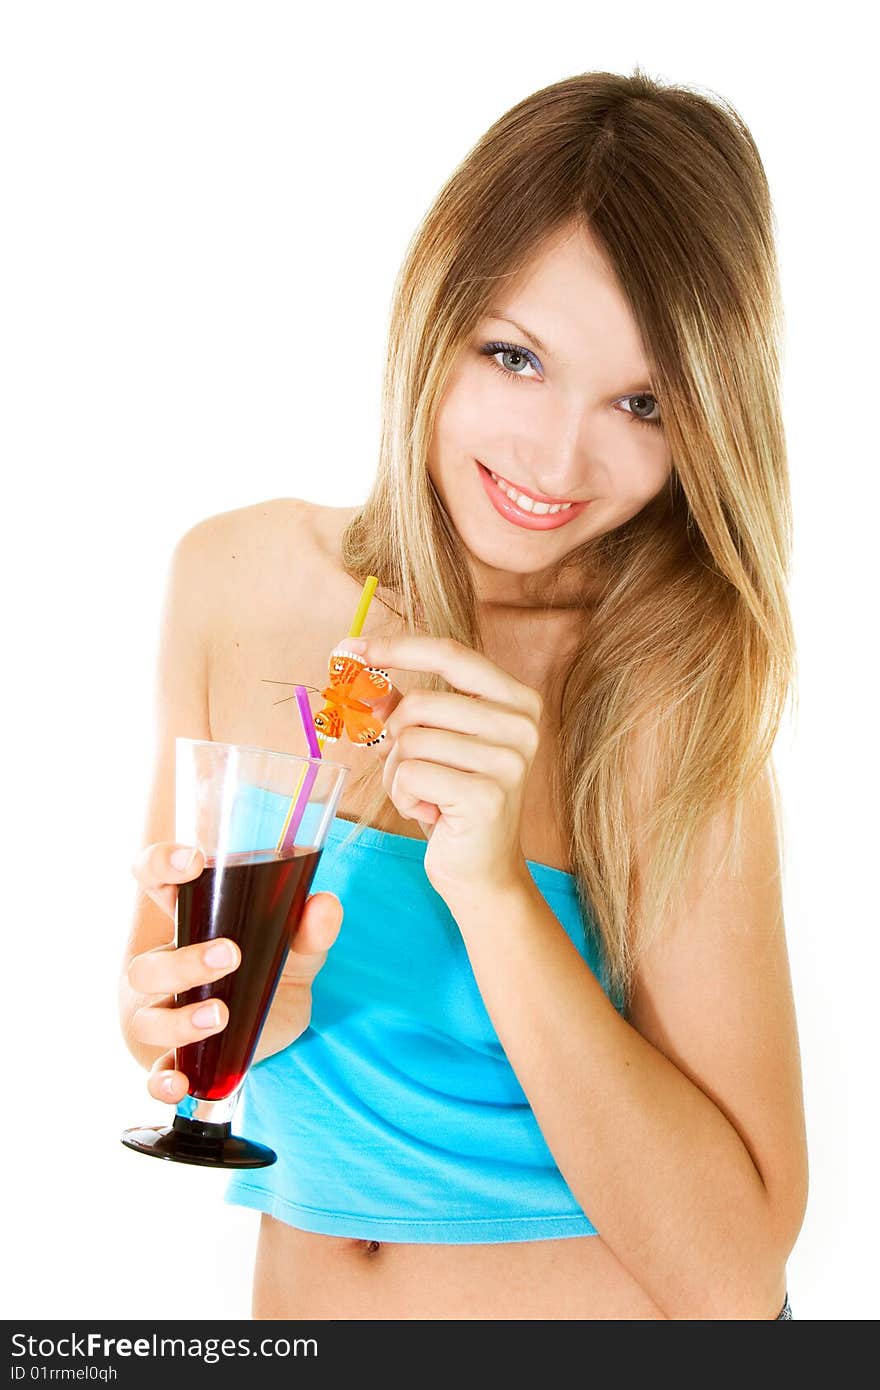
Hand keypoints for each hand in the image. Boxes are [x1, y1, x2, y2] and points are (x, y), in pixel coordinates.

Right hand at [127, 841, 342, 1104]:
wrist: (274, 1029)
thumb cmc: (272, 969)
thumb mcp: (297, 945)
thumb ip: (311, 926)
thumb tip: (324, 904)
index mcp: (189, 922)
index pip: (153, 881)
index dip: (159, 864)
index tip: (191, 861)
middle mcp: (164, 968)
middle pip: (146, 964)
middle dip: (185, 961)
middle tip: (232, 955)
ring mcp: (163, 1015)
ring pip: (147, 1018)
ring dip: (180, 1019)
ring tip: (222, 1015)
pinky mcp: (175, 1059)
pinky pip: (152, 1073)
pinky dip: (162, 1080)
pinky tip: (181, 1080)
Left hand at [338, 634, 541, 902]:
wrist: (482, 870)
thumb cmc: (453, 801)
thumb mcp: (430, 744)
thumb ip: (400, 705)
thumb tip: (354, 667)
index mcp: (517, 700)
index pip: (451, 654)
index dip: (398, 648)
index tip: (352, 649)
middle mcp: (521, 725)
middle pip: (421, 703)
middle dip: (396, 738)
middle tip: (411, 769)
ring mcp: (509, 761)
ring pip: (411, 741)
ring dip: (399, 773)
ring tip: (425, 795)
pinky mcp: (487, 795)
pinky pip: (410, 775)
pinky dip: (403, 797)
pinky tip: (428, 813)